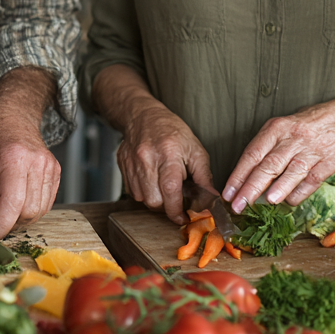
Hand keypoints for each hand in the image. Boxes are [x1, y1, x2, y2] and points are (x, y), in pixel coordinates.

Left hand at [0, 69, 60, 239]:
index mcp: (13, 160)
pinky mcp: (56, 171)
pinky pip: (47, 203)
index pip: (12, 207)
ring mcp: (49, 167)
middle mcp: (36, 163)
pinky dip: (32, 209)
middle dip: (9, 223)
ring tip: (5, 206)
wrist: (8, 116)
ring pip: (40, 212)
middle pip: (28, 213)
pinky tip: (18, 199)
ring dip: (21, 218)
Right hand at [117, 102, 215, 224]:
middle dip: (166, 206)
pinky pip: (132, 191)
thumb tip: (212, 198)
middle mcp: (146, 159)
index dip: (177, 210)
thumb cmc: (172, 131)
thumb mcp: (195, 150)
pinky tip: (151, 181)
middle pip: (154, 200)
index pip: (170, 191)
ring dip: (154, 199)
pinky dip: (143, 192)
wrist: (143, 115)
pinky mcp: (122, 165)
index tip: (183, 217)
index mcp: (168, 154)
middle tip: (175, 199)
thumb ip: (204, 176)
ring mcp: (131, 163)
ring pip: (141, 199)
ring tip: (163, 187)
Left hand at [221, 98, 334, 213]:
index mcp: (276, 128)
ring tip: (266, 202)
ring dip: (278, 188)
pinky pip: (311, 181)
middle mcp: (292, 139)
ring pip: (291, 172)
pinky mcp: (328, 163)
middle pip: (268, 165)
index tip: (228, 192)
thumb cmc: (308, 125)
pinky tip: (288, 201)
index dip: (238, 175)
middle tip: (239, 205)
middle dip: (251, 187)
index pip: (252, 154)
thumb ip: (267, 148)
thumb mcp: (283, 127)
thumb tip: (246, 177)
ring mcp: (311, 151)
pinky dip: (299, 193)